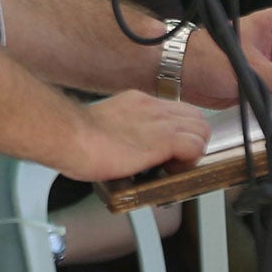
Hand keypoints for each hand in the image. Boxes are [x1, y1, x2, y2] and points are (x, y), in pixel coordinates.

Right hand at [61, 91, 210, 183]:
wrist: (69, 136)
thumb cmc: (73, 137)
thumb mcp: (102, 125)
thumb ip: (118, 131)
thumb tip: (117, 148)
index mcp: (137, 102)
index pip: (176, 111)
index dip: (178, 132)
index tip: (166, 149)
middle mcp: (153, 107)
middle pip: (196, 118)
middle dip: (191, 140)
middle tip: (173, 159)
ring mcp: (161, 122)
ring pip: (202, 130)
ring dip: (193, 151)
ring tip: (171, 165)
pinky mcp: (165, 139)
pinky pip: (196, 147)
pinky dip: (190, 161)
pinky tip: (169, 168)